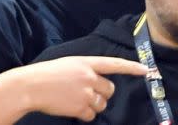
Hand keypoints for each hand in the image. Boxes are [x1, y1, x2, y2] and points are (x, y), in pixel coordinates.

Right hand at [16, 56, 145, 120]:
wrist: (30, 86)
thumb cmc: (46, 74)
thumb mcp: (68, 65)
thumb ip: (84, 70)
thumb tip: (97, 83)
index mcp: (85, 62)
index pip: (113, 64)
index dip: (131, 67)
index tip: (146, 70)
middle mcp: (88, 76)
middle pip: (109, 89)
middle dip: (102, 94)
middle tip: (86, 93)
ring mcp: (85, 92)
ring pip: (101, 104)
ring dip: (92, 105)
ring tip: (73, 99)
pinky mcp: (80, 107)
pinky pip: (91, 115)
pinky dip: (83, 114)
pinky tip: (70, 107)